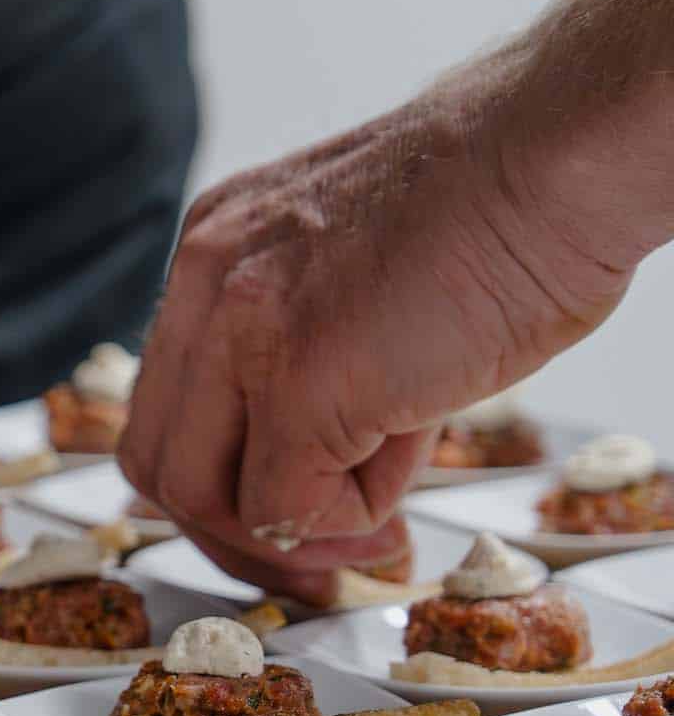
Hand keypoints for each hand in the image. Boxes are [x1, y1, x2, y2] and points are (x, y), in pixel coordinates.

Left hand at [121, 55, 636, 601]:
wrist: (556, 154)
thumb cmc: (498, 213)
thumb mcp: (361, 279)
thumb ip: (311, 359)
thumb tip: (310, 478)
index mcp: (215, 251)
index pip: (166, 398)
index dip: (215, 479)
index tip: (277, 517)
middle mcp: (205, 281)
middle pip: (157, 458)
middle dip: (230, 534)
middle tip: (310, 561)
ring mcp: (241, 331)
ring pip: (200, 493)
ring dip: (285, 535)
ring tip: (371, 532)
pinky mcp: (298, 381)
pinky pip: (282, 504)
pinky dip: (340, 524)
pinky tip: (395, 508)